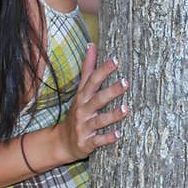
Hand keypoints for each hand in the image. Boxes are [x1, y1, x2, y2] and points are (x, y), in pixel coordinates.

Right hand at [58, 43, 128, 161]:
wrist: (61, 142)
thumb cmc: (77, 112)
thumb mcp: (80, 90)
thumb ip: (88, 69)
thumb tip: (92, 45)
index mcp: (83, 96)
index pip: (92, 80)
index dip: (103, 70)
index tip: (116, 60)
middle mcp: (83, 110)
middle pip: (97, 98)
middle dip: (111, 90)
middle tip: (126, 82)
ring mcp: (84, 126)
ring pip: (99, 120)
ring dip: (112, 115)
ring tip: (126, 109)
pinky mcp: (87, 142)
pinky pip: (98, 140)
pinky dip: (107, 138)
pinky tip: (119, 134)